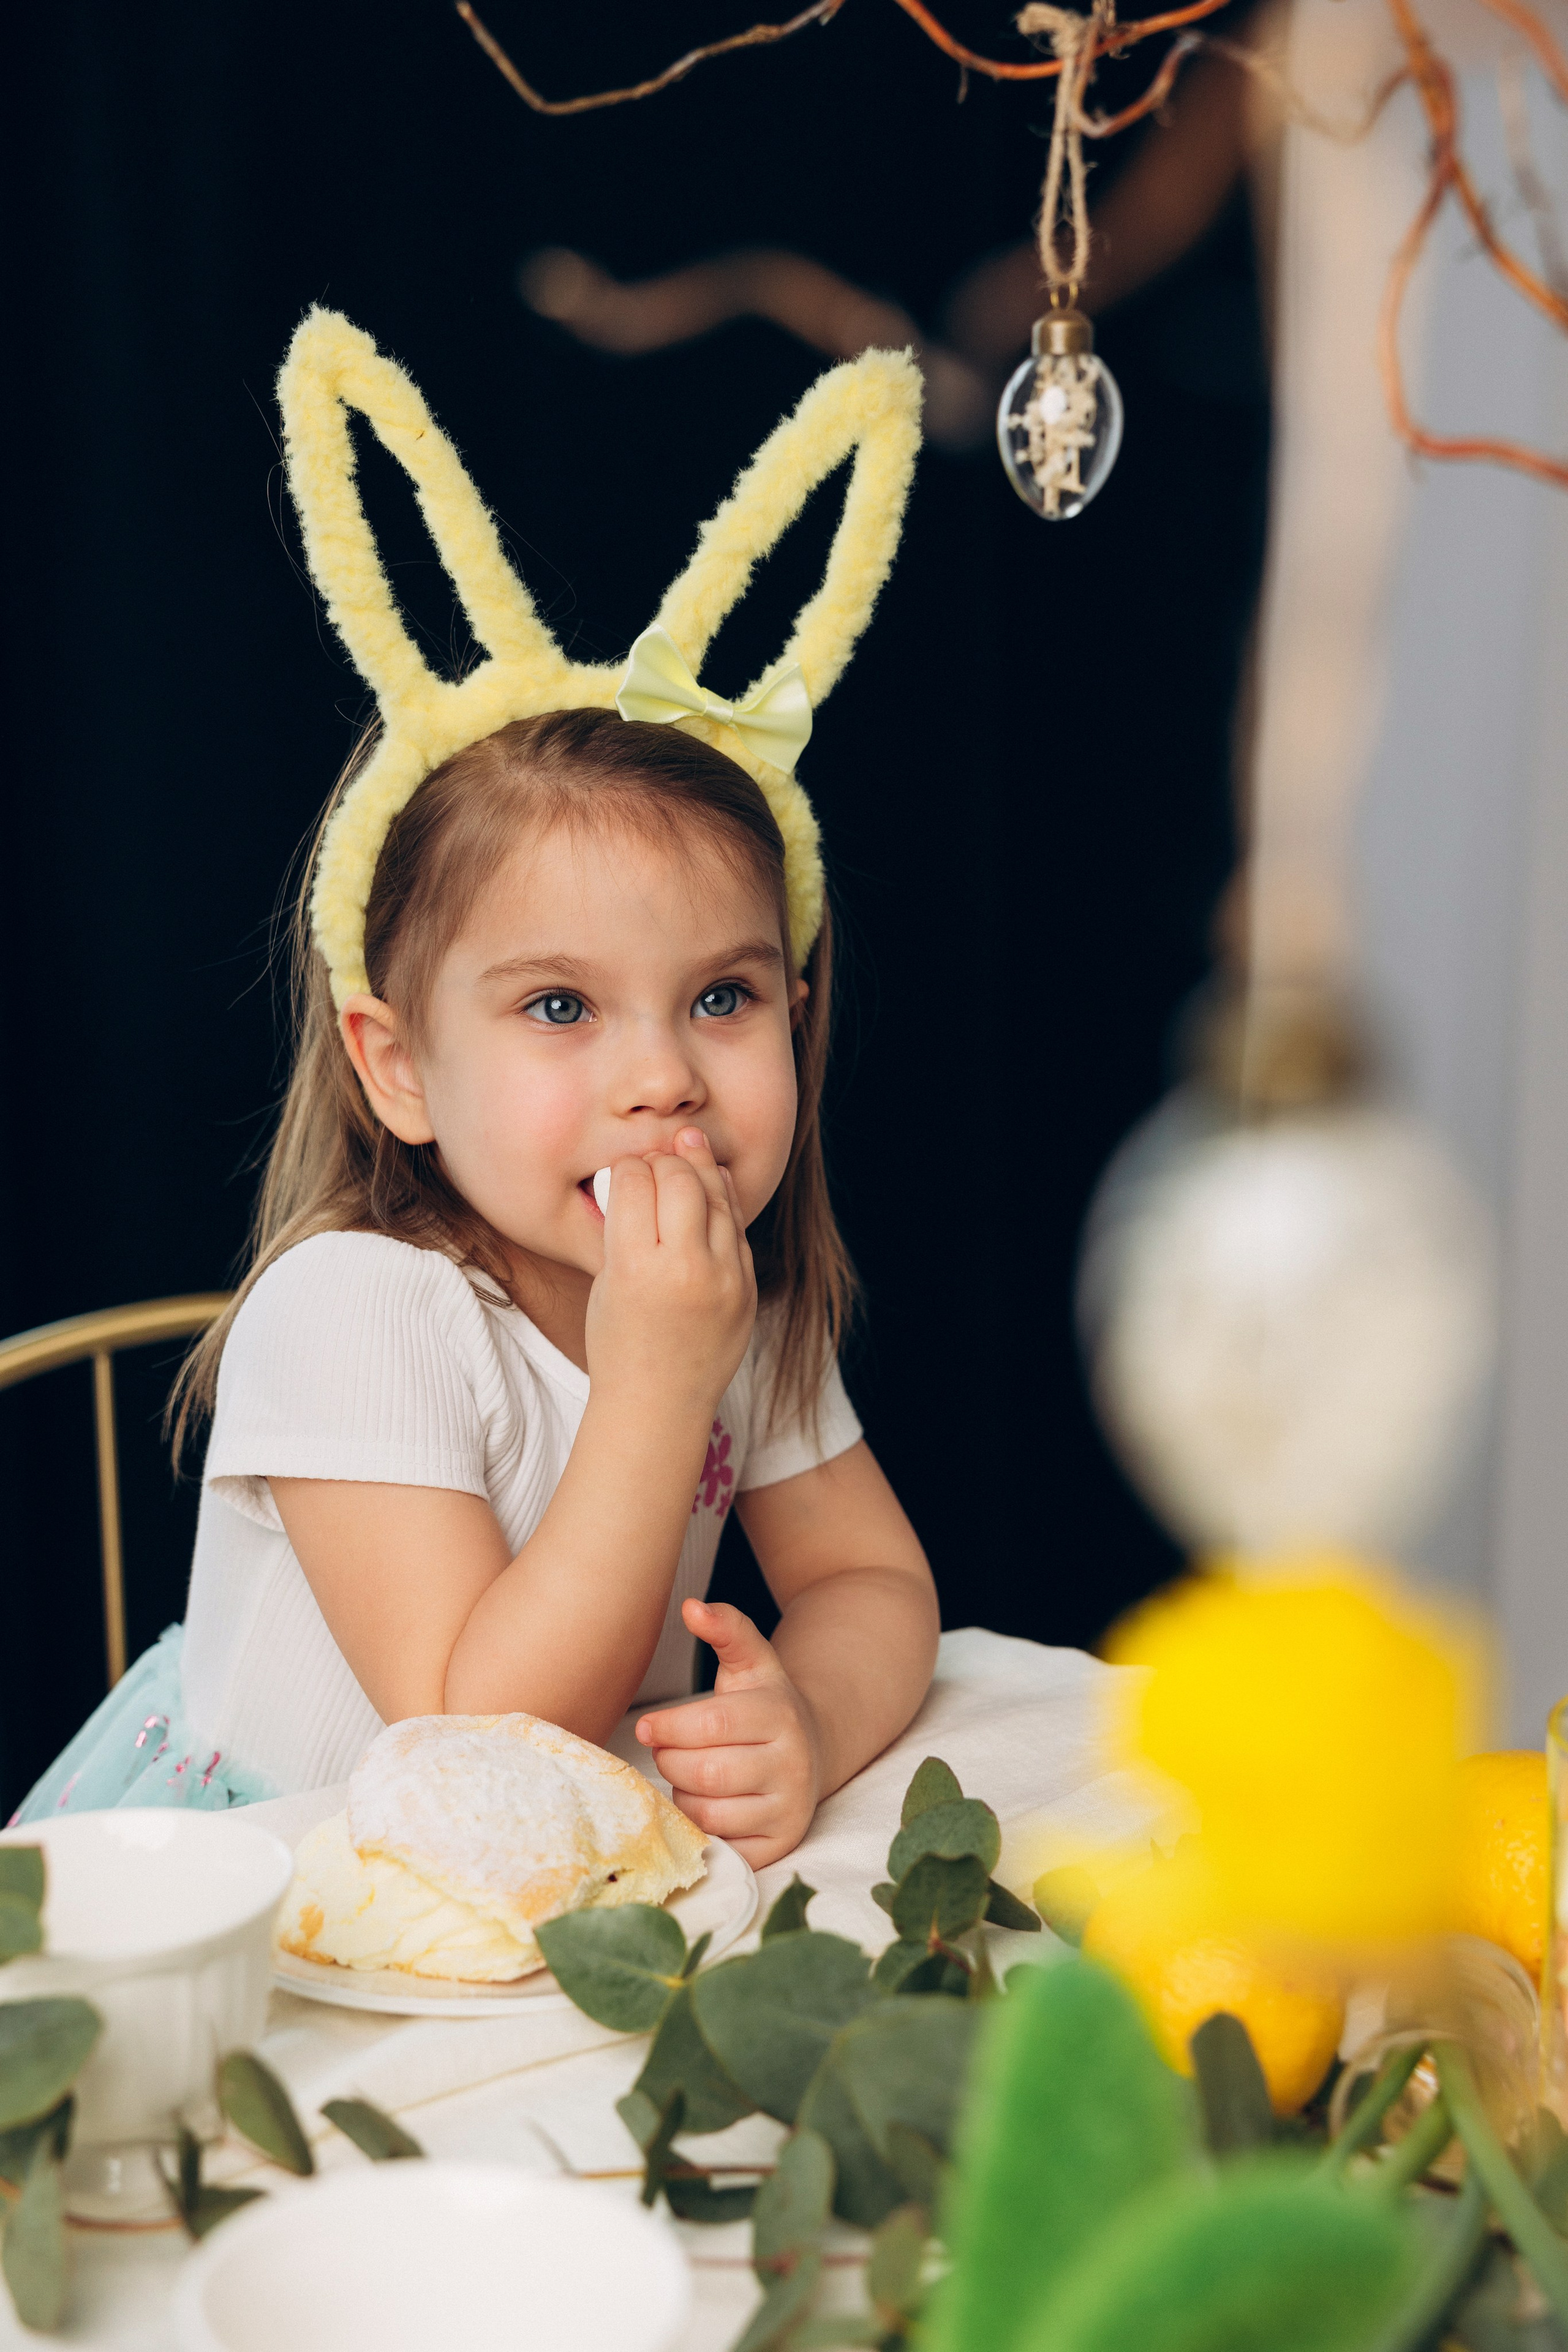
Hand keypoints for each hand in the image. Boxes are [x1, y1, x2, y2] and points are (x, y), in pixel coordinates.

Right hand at [586, 1129, 755, 1419]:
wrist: (659, 1405)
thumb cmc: (619, 1344)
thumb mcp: (606, 1283)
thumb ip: (624, 1229)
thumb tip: (644, 1170)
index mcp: (635, 1268)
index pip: (634, 1182)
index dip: (627, 1167)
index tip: (625, 1169)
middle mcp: (684, 1269)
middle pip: (679, 1179)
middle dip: (664, 1160)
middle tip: (655, 1158)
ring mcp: (724, 1279)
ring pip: (717, 1195)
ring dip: (699, 1167)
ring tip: (688, 1147)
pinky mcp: (747, 1289)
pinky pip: (737, 1226)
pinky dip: (723, 1199)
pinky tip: (713, 1182)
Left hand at [635, 1599, 823, 1868]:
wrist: (813, 1750)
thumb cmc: (765, 1704)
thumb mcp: (751, 1662)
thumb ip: (725, 1629)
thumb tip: (691, 1606)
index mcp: (781, 1713)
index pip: (713, 1725)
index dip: (670, 1727)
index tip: (646, 1727)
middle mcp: (793, 1764)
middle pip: (705, 1772)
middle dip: (672, 1761)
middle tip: (667, 1751)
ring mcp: (790, 1808)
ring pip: (709, 1811)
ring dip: (684, 1793)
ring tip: (690, 1774)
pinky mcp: (781, 1844)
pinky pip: (721, 1843)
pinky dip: (701, 1824)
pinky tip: (706, 1802)